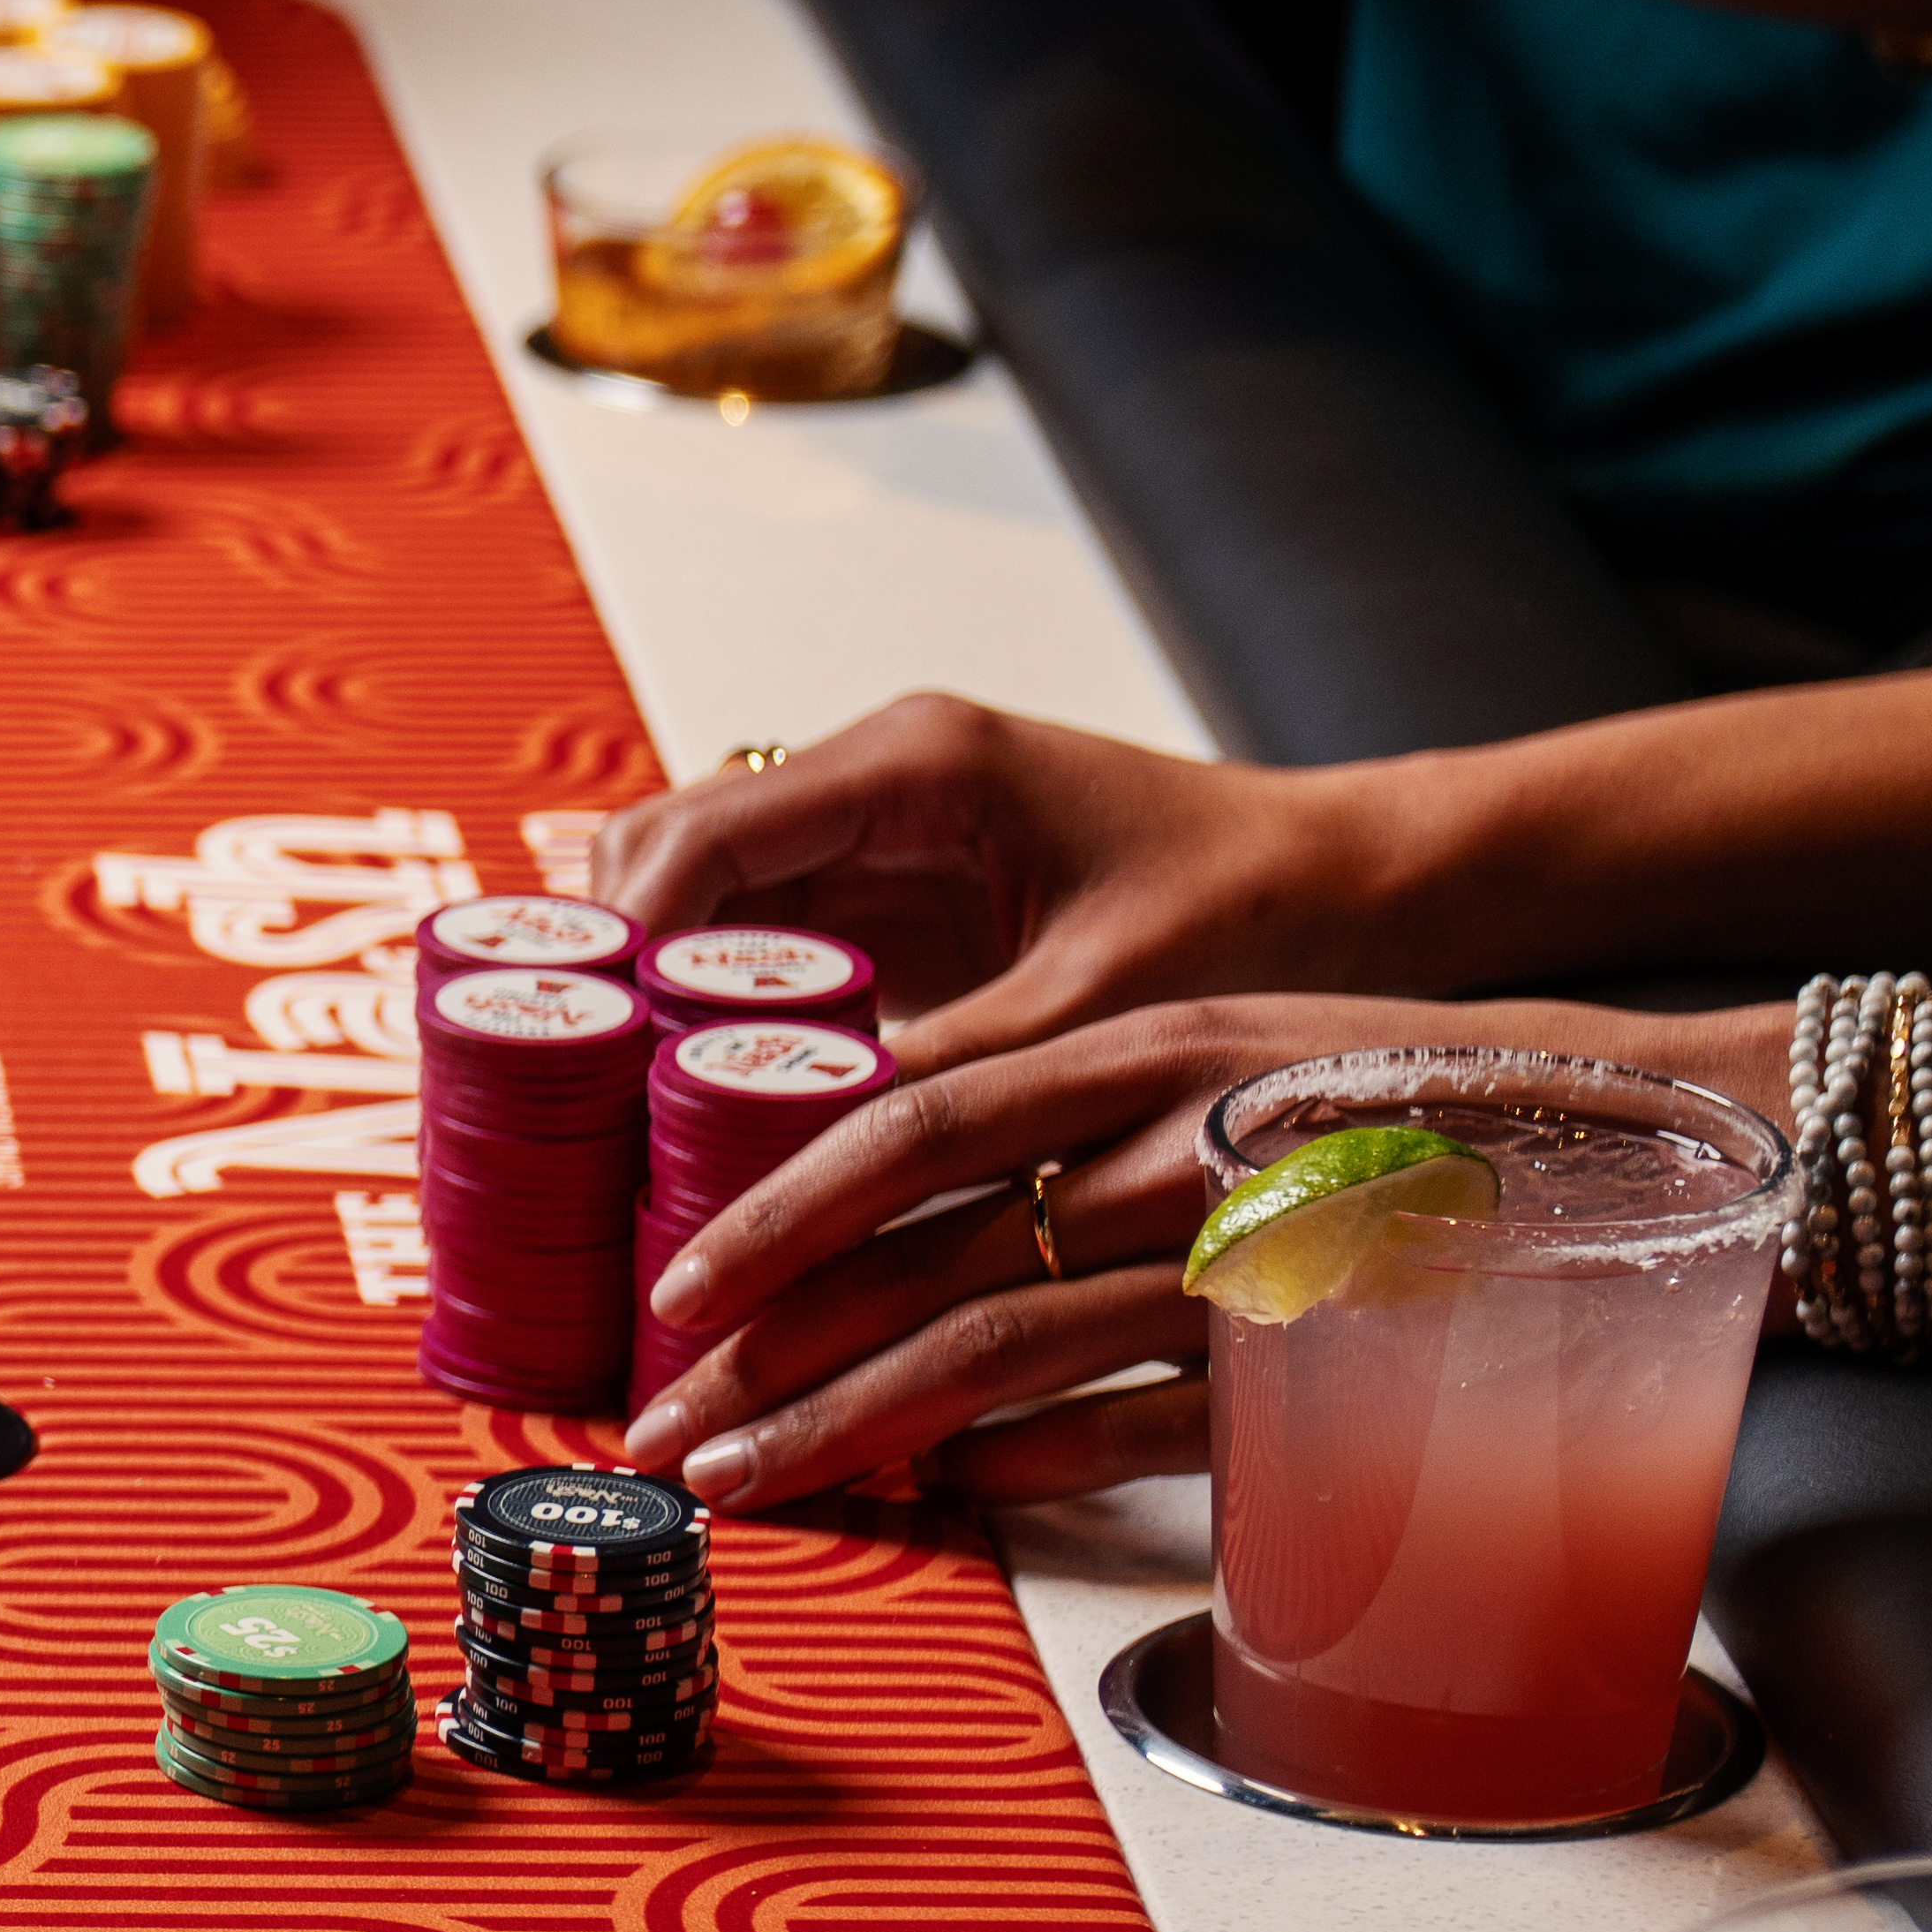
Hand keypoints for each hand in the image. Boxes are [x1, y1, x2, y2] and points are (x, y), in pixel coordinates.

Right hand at [602, 694, 1453, 1057]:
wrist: (1349, 887)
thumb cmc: (1254, 913)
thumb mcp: (1093, 1011)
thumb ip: (939, 1070)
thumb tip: (802, 1166)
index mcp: (918, 765)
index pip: (702, 834)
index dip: (622, 940)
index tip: (586, 1051)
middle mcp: (877, 779)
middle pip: (666, 853)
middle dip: (608, 966)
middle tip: (583, 1097)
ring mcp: (876, 835)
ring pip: (694, 897)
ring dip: (651, 991)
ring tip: (620, 1111)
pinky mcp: (892, 898)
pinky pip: (755, 943)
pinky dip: (709, 1013)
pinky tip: (694, 1102)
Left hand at [618, 991, 1722, 1513]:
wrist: (1645, 1134)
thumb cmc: (1407, 1096)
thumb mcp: (1224, 1059)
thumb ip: (1072, 1117)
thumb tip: (904, 1217)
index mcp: (1146, 1048)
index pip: (906, 1120)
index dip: (772, 1211)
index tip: (670, 1294)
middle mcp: (1176, 1143)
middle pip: (922, 1256)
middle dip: (767, 1355)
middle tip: (661, 1429)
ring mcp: (1245, 1258)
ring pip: (996, 1351)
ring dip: (851, 1431)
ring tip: (746, 1487)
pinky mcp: (1316, 1360)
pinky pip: (1134, 1429)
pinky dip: (1025, 1466)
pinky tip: (943, 1498)